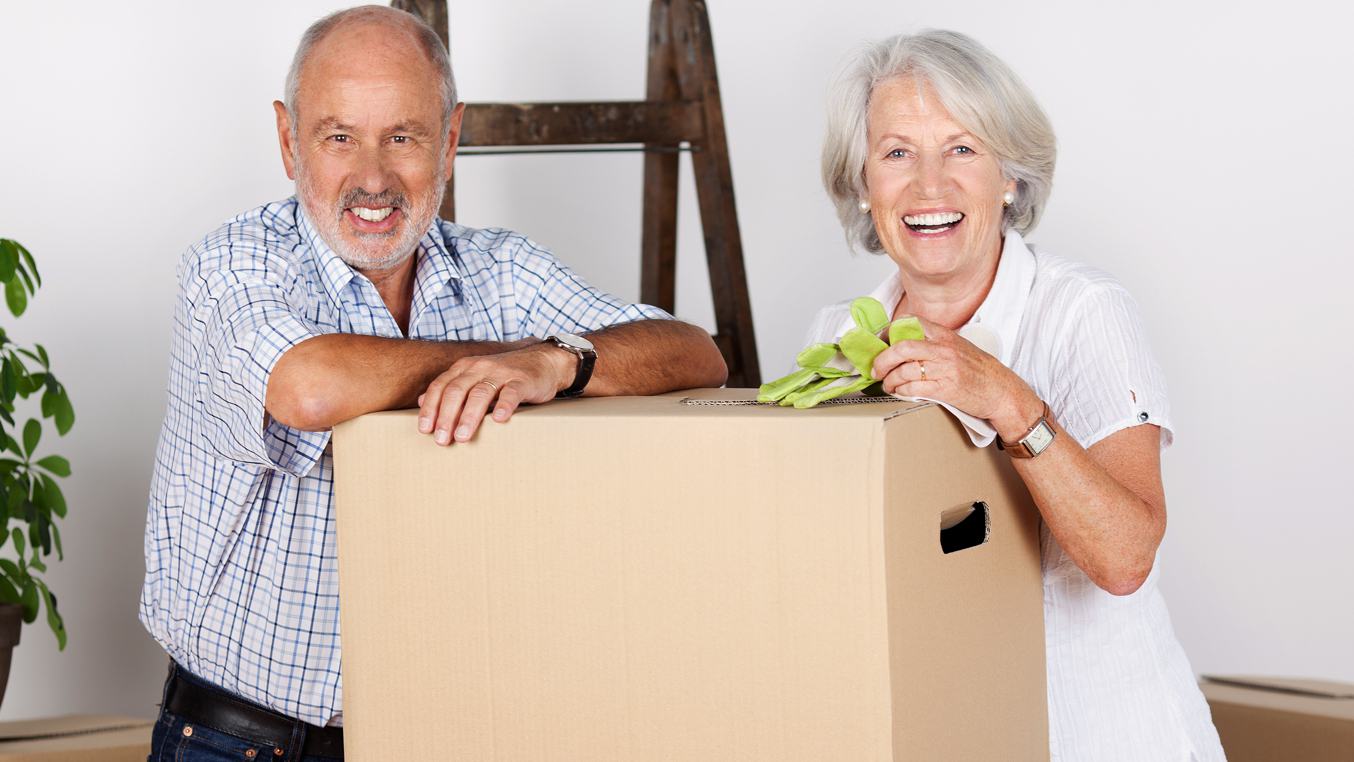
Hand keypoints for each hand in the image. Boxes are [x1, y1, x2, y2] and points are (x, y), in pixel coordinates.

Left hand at [416, 342, 572, 444]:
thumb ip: (450, 388)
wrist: (543, 362)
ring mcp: (501, 373)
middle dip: (446, 416)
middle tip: (441, 439)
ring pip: (481, 393)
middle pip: (457, 390)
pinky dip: (505, 406)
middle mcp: (480, 367)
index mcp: (465, 368)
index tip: (425, 430)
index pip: (440, 387)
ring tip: (462, 436)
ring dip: (469, 416)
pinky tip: (499, 419)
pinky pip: (511, 393)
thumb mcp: (475, 378)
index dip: (431, 408)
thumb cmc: (506, 376)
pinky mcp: (522, 380)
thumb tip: (420, 402)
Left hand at [870, 316, 1040, 439]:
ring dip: (890, 381)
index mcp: (944, 335)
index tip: (878, 342)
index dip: (888, 332)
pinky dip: (902, 391)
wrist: (1002, 390)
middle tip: (875, 369)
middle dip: (882, 360)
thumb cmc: (979, 370)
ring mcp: (945, 369)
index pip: (910, 323)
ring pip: (904, 371)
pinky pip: (914, 389)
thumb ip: (932, 343)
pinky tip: (901, 392)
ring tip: (888, 385)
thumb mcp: (957, 346)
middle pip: (901, 348)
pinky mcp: (946, 389)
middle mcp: (943, 349)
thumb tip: (900, 344)